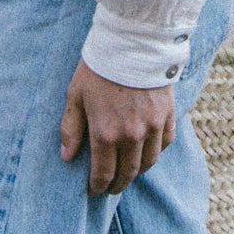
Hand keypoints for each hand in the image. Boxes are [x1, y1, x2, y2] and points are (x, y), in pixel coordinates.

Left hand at [60, 61, 175, 196]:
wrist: (131, 42)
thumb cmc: (98, 67)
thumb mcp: (76, 95)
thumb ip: (71, 128)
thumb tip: (66, 157)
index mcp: (106, 133)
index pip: (103, 173)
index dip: (98, 186)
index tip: (93, 191)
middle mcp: (131, 136)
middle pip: (128, 173)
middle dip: (118, 185)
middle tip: (111, 188)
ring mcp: (152, 126)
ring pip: (149, 162)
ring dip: (138, 172)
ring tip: (129, 173)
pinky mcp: (167, 115)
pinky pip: (165, 143)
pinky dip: (156, 152)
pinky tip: (148, 151)